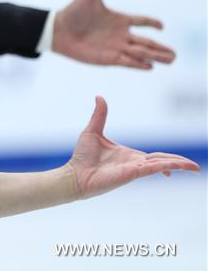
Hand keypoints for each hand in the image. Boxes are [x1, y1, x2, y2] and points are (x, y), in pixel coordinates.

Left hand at [52, 0, 175, 68]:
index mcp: (119, 19)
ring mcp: (115, 47)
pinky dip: (139, 65)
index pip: (141, 21)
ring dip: (155, 57)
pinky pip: (127, 63)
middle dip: (160, 48)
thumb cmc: (73, 12)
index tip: (162, 25)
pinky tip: (150, 67)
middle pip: (146, 42)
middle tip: (175, 53)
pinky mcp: (108, 58)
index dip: (152, 23)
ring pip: (141, 53)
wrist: (58, 31)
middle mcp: (120, 34)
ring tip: (171, 60)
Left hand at [66, 96, 198, 199]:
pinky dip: (166, 167)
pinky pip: (152, 168)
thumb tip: (99, 96)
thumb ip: (100, 115)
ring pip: (162, 164)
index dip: (167, 158)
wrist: (75, 173)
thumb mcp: (93, 131)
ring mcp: (135, 168)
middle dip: (179, 162)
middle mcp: (135, 162)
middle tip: (195, 167)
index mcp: (129, 154)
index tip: (176, 162)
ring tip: (195, 168)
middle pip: (163, 160)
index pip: (154, 155)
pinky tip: (177, 167)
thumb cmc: (82, 157)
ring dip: (179, 165)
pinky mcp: (132, 173)